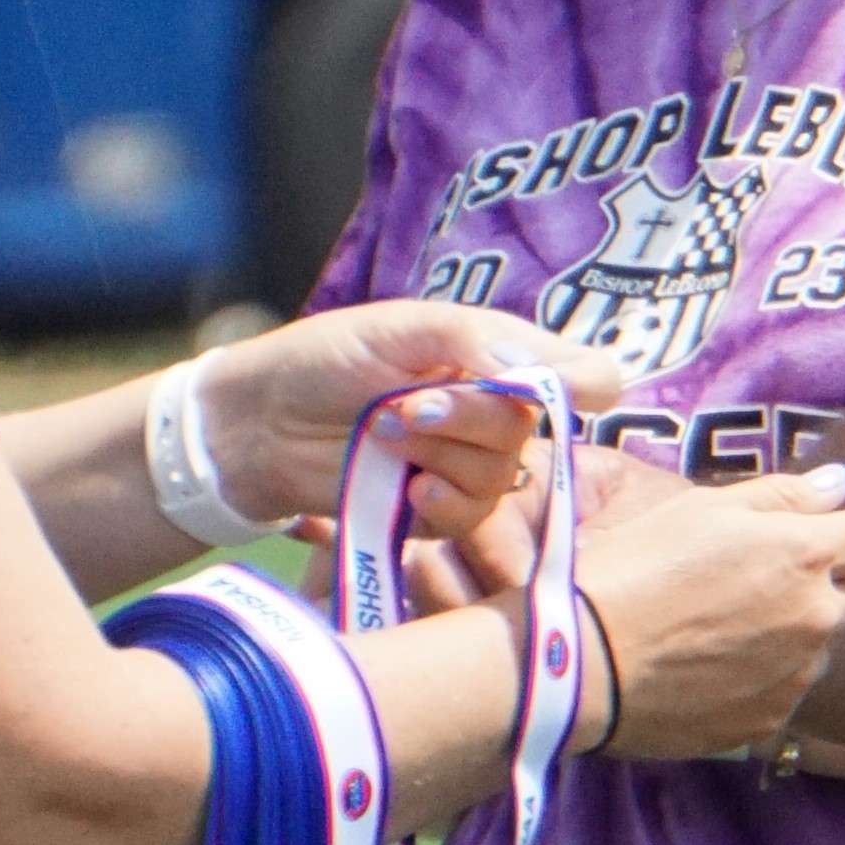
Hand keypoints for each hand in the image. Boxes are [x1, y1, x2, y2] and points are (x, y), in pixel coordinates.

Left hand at [192, 304, 620, 536]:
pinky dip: (439, 501)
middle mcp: (493, 410)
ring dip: (441, 453)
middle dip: (468, 415)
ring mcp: (466, 463)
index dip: (587, 383)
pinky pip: (470, 516)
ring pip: (502, 473)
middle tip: (404, 404)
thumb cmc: (324, 359)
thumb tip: (547, 374)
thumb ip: (476, 341)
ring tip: (383, 433)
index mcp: (496, 354)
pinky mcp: (436, 511)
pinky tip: (403, 487)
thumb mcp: (399, 327)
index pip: (587, 373)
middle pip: (535, 426)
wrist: (257, 422)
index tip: (562, 389)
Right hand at [577, 466, 844, 758]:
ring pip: (814, 651)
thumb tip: (839, 484)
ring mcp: (795, 677)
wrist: (582, 660)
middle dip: (815, 590)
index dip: (836, 537)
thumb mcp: (703, 508)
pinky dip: (757, 683)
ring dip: (786, 639)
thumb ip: (783, 494)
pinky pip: (780, 695)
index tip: (794, 543)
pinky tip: (704, 672)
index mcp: (806, 554)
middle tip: (746, 588)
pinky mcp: (767, 723)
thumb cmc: (636, 567)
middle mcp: (817, 618)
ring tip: (715, 634)